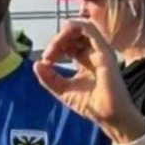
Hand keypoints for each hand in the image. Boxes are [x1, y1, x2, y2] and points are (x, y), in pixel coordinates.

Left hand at [34, 20, 144, 140]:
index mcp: (86, 60)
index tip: (45, 61)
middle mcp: (94, 52)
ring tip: (53, 49)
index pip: (69, 44)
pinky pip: (89, 29)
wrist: (108, 116)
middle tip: (48, 56)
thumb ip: (48, 78)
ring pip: (80, 28)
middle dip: (56, 41)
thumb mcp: (62, 90)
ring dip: (62, 34)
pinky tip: (61, 41)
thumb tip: (36, 64)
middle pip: (73, 34)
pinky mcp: (104, 51)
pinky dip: (73, 28)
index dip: (54, 48)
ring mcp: (100, 50)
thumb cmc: (92, 105)